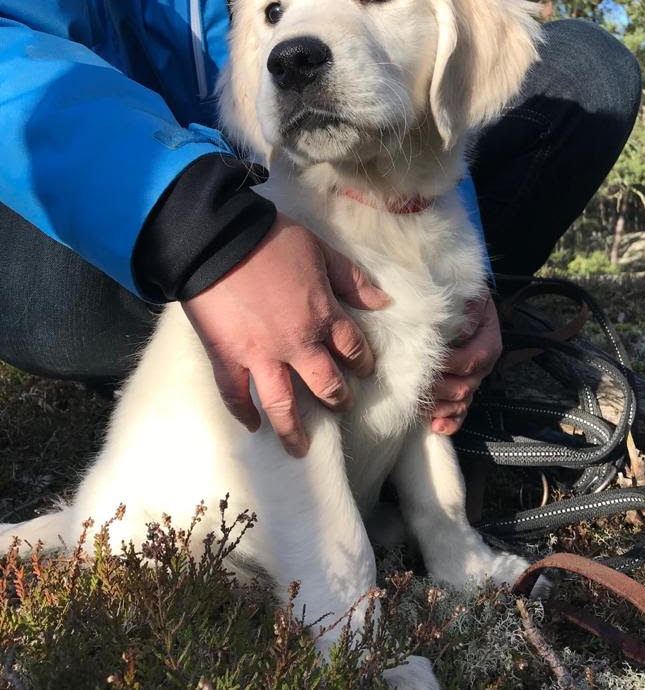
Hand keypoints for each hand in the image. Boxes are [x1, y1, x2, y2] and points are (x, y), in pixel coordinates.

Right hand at [182, 212, 389, 456]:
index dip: (362, 361)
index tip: (365, 371)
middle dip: (338, 399)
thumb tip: (382, 300)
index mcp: (323, 314)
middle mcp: (297, 343)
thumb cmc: (271, 239)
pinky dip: (244, 414)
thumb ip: (351, 279)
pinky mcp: (227, 358)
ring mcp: (261, 356)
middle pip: (326, 383)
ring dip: (294, 430)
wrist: (217, 240)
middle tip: (342, 406)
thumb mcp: (320, 251)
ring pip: (283, 404)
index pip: (352, 348)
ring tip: (301, 449)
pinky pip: (236, 395)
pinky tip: (254, 427)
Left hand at [430, 289, 501, 434]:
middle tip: (411, 387)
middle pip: (463, 386)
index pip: (469, 360)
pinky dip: (449, 422)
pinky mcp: (463, 389)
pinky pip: (460, 412)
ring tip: (419, 408)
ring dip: (440, 408)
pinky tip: (434, 426)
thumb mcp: (471, 296)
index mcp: (488, 343)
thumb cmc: (465, 297)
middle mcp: (483, 366)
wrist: (466, 301)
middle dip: (437, 389)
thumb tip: (460, 330)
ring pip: (460, 402)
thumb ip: (468, 310)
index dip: (447, 365)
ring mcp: (473, 380)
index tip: (422, 363)